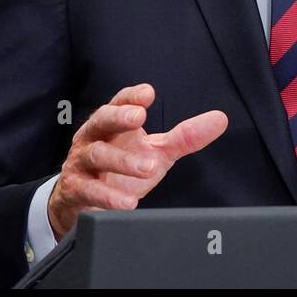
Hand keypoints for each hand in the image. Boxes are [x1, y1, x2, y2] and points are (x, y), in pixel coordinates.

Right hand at [47, 83, 226, 238]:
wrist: (85, 201)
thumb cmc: (121, 169)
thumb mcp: (156, 151)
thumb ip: (185, 136)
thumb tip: (220, 119)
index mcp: (112, 124)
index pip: (119, 102)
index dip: (131, 96)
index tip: (148, 94)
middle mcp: (94, 138)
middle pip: (101, 120)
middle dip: (119, 117)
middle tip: (139, 118)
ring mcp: (81, 163)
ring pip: (96, 155)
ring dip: (122, 161)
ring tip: (148, 169)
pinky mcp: (76, 190)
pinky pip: (89, 190)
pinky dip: (108, 196)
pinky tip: (127, 203)